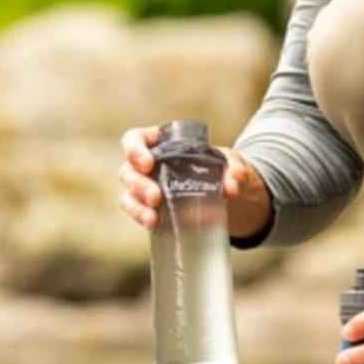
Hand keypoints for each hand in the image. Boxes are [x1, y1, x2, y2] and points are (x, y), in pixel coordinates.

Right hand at [118, 124, 272, 238]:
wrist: (224, 196)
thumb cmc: (221, 169)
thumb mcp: (232, 164)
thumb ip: (235, 170)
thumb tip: (232, 188)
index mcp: (160, 144)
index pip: (135, 139)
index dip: (135, 149)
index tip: (147, 163)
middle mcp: (147, 165)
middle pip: (129, 170)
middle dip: (139, 184)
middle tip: (155, 197)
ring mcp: (144, 187)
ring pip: (128, 194)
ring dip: (137, 206)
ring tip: (153, 218)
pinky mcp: (148, 208)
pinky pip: (136, 212)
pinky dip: (141, 218)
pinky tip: (153, 225)